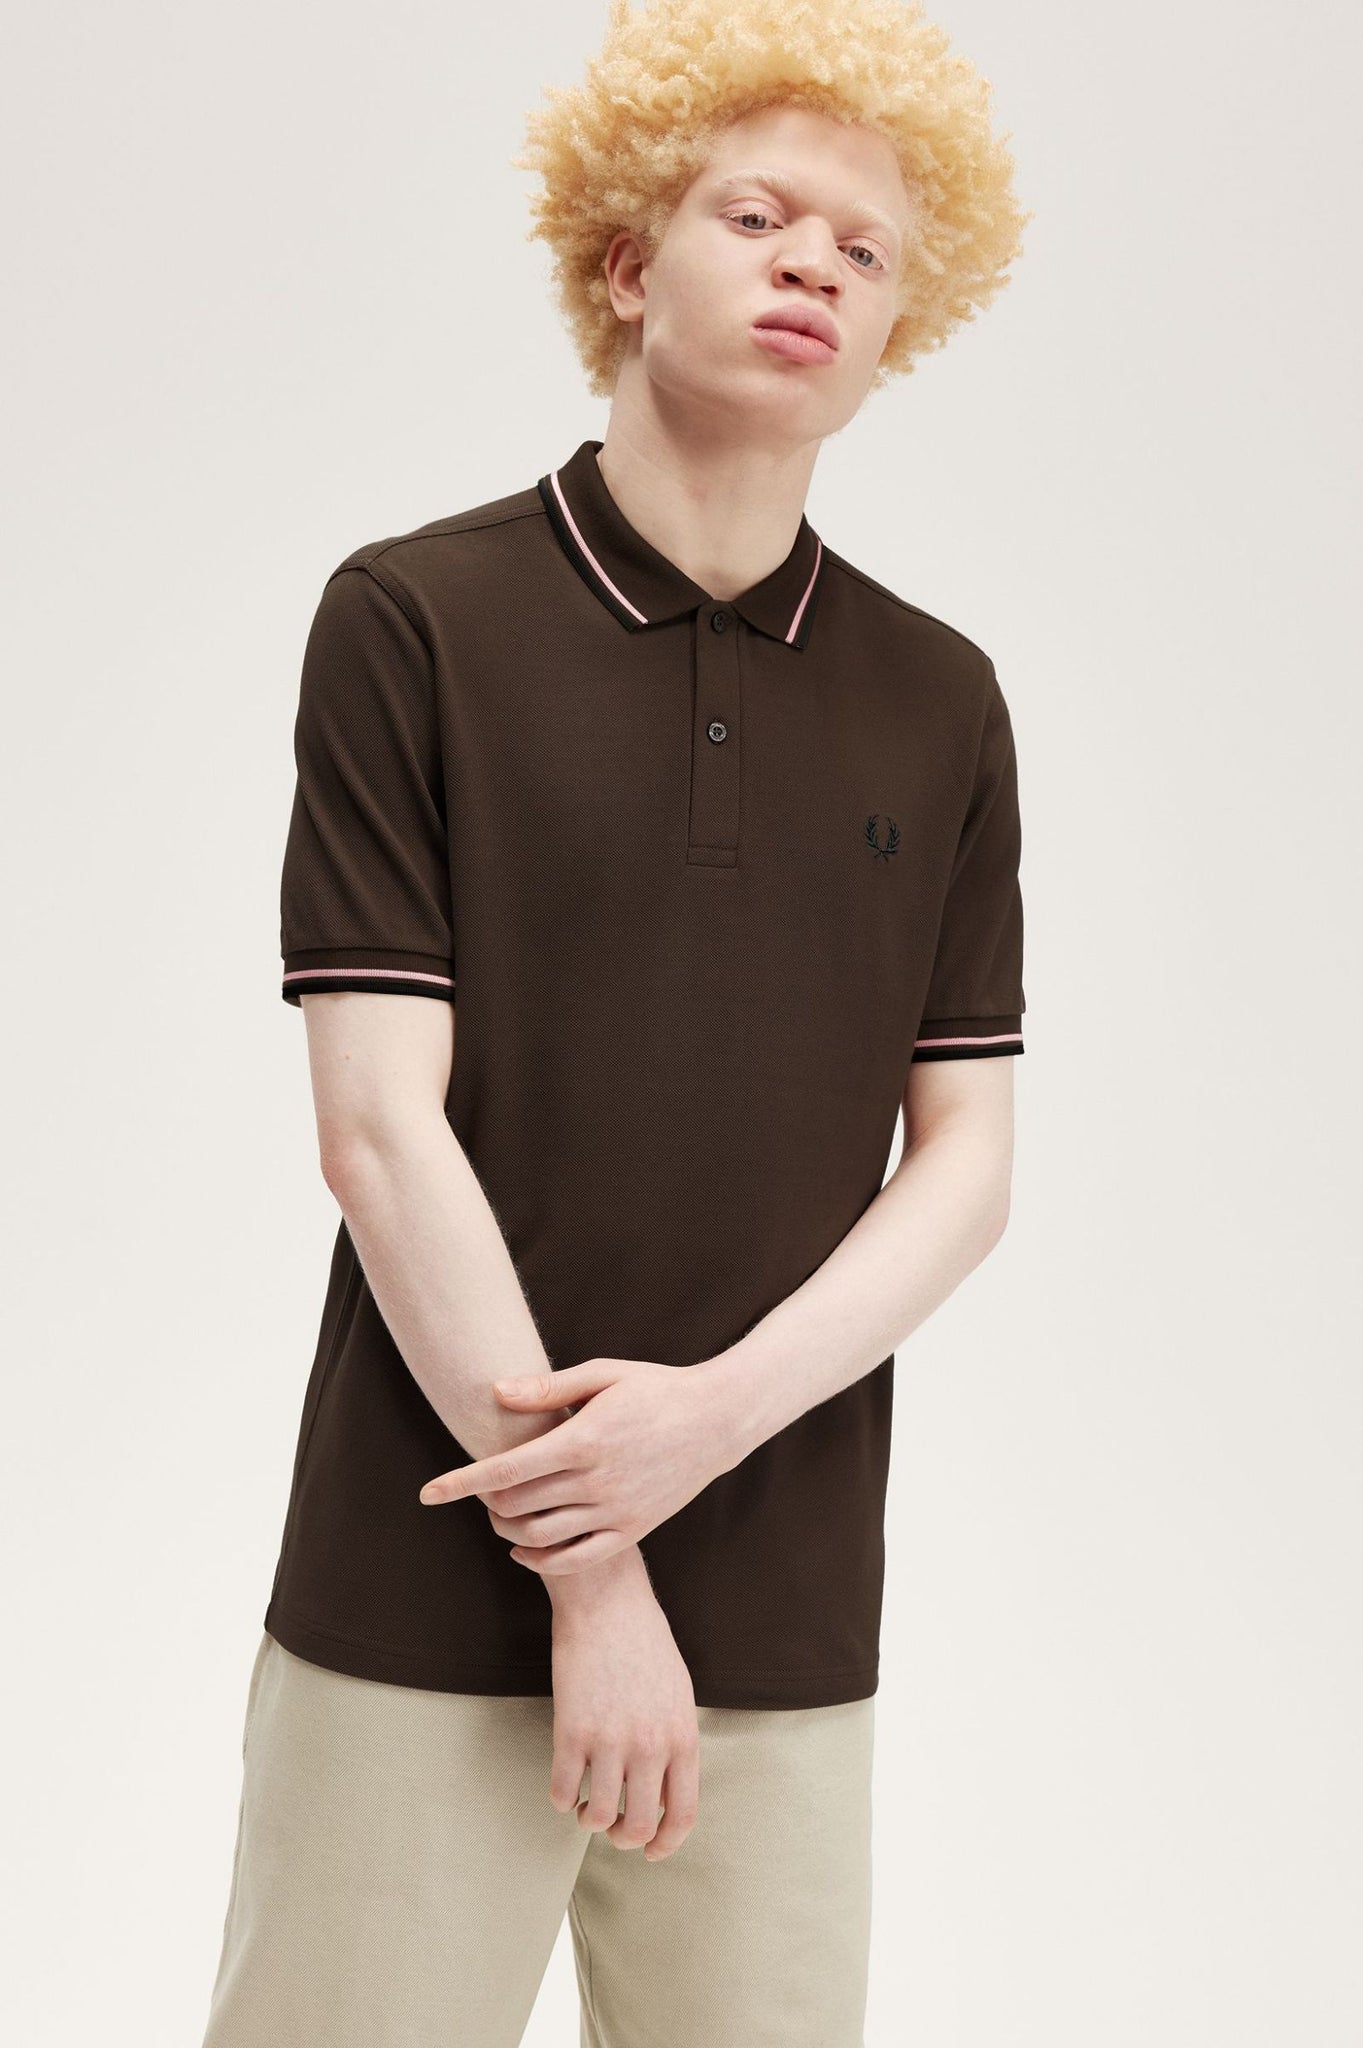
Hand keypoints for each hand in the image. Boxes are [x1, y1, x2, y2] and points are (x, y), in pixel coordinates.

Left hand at [417, 1357, 732, 1573]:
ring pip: (539, 1537)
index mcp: (584, 1440)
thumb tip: (495, 1392)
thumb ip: (546, 1388)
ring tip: (499, 1511)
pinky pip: (575, 1558)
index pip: (505, 1469)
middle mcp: (597, 1482)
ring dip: (506, 1529)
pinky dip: (540, 1560)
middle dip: (484, 1500)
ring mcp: (616, 1511)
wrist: (716, 1421)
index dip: (460, 1483)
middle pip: (516, 1504)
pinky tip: (523, 1549)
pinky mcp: (632, 1530)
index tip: (428, 1493)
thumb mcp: (603, 1374)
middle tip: (475, 1486)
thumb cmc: (654, 1389)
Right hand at [548, 1554, 699, 1860]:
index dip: (665, 1844)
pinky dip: (561, 1798)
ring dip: (589, 1821)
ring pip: (598, 1816)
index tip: (650, 1850)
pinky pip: (562, 1791)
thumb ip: (676, 1745)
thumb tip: (663, 1795)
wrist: (607, 1602)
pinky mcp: (571, 1730)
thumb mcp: (678, 1695)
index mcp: (683, 1737)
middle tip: (612, 1827)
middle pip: (637, 1826)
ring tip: (586, 1805)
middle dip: (623, 1838)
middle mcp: (650, 1745)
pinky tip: (564, 1785)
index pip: (681, 1815)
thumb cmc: (645, 1644)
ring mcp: (609, 1739)